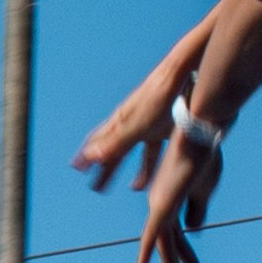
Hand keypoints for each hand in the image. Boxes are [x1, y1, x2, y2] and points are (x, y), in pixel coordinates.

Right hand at [76, 29, 211, 193]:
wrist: (185, 74)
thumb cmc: (159, 97)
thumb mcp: (137, 124)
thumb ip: (116, 141)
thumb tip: (91, 156)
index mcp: (120, 121)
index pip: (98, 141)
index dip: (87, 155)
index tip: (76, 169)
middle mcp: (132, 123)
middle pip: (116, 150)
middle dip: (107, 169)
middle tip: (97, 188)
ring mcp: (150, 124)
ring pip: (139, 151)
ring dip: (135, 170)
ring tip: (134, 188)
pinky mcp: (167, 126)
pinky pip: (158, 150)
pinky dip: (157, 163)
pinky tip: (164, 173)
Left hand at [130, 110, 223, 262]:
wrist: (198, 135)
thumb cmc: (203, 157)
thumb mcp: (204, 190)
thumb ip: (197, 210)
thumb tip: (193, 230)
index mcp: (171, 200)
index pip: (179, 235)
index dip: (187, 256)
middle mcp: (160, 205)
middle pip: (170, 243)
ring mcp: (159, 206)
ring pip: (165, 245)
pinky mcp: (160, 206)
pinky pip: (152, 235)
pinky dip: (147, 253)